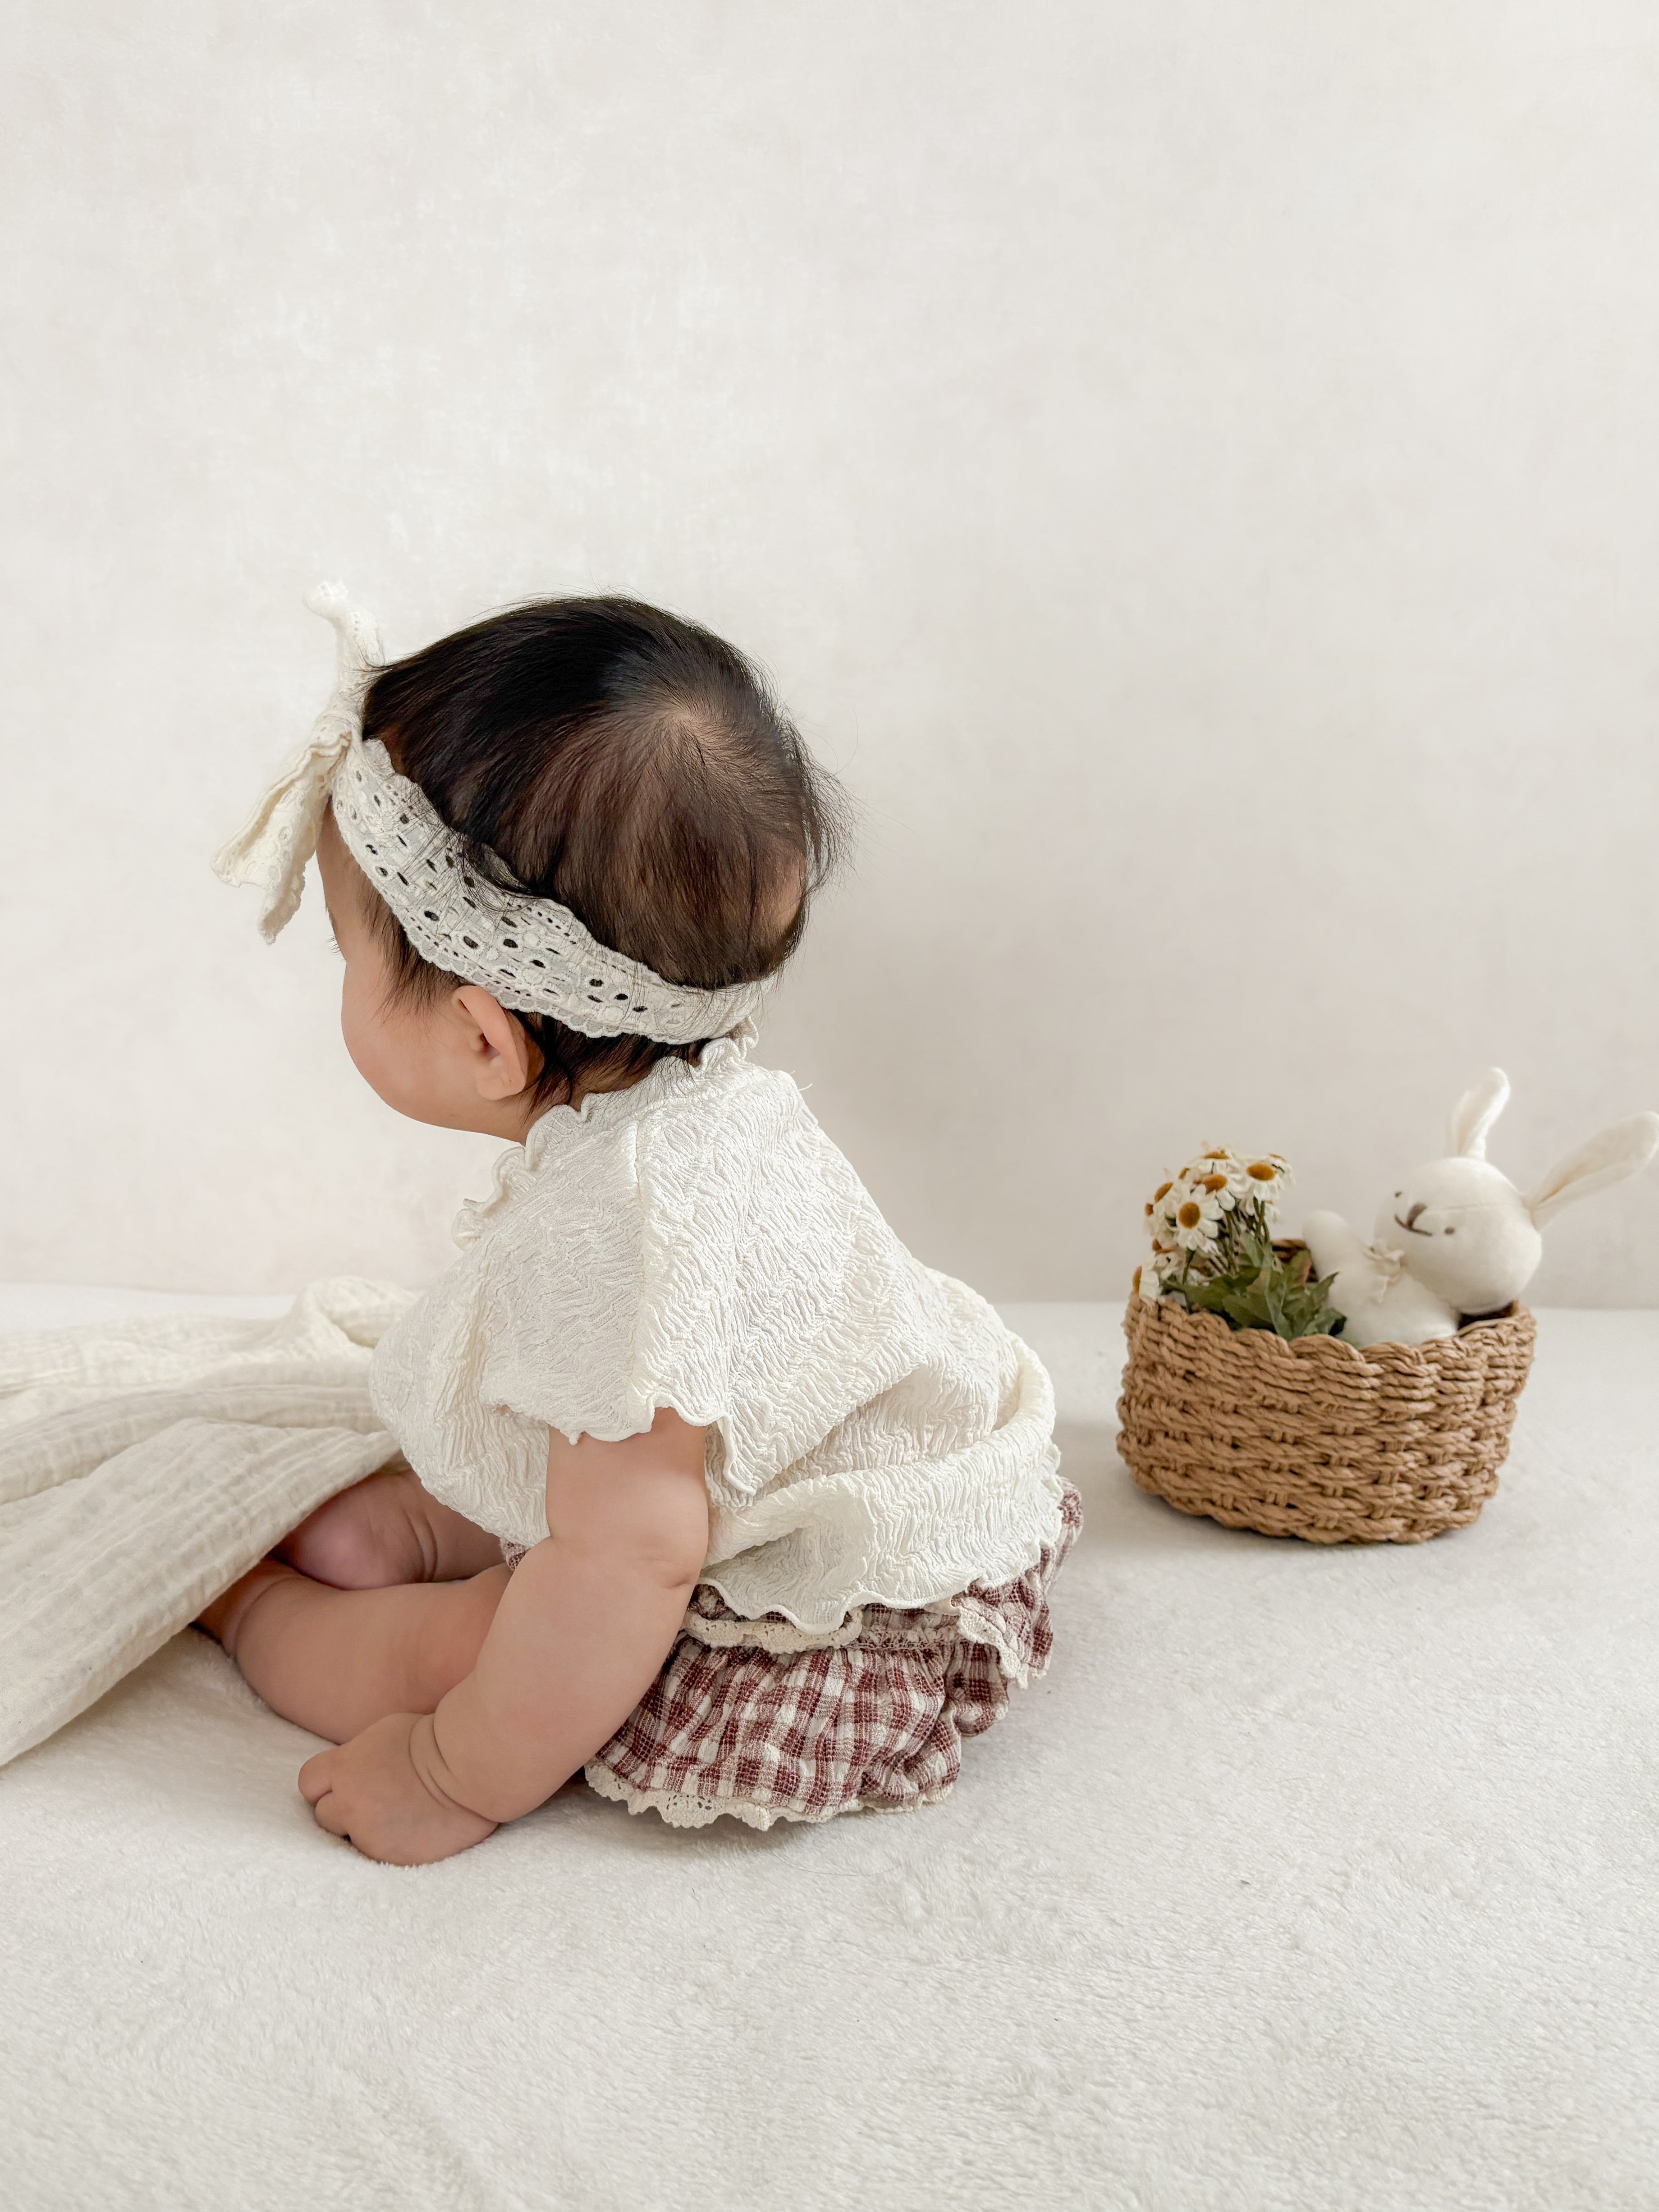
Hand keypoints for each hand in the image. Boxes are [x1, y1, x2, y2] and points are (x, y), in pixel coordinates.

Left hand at [298, 1712, 498, 1864]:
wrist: (470, 1769)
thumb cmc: (436, 1741)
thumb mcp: (384, 1735)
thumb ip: (357, 1757)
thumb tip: (347, 1770)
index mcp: (346, 1766)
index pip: (308, 1782)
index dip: (327, 1784)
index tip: (348, 1783)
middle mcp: (350, 1802)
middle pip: (323, 1816)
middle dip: (344, 1810)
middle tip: (377, 1802)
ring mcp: (368, 1834)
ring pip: (348, 1841)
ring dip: (365, 1831)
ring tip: (397, 1817)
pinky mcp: (389, 1858)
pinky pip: (375, 1857)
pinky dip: (388, 1847)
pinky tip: (411, 1831)